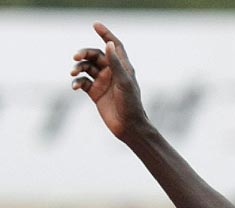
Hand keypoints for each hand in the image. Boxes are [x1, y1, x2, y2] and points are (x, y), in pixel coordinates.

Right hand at [70, 22, 147, 140]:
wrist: (129, 127)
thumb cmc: (131, 105)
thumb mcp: (124, 82)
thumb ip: (115, 63)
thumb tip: (108, 44)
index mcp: (123, 68)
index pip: (114, 46)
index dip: (106, 34)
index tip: (95, 24)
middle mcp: (112, 73)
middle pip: (95, 55)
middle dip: (84, 53)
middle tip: (76, 57)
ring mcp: (103, 82)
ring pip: (86, 68)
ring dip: (78, 68)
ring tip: (73, 72)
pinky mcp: (95, 93)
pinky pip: (82, 82)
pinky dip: (77, 82)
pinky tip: (75, 86)